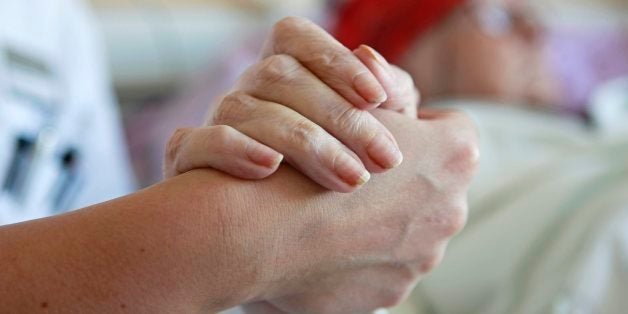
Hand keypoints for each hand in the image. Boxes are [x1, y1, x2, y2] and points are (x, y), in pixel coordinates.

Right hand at [164, 17, 419, 191]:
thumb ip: (389, 99)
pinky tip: (270, 168)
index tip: (376, 98)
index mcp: (286, 74)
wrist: (281, 238)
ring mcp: (215, 121)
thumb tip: (375, 63)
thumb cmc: (340, 175)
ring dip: (300, 141)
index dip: (335, 61)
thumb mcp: (376, 137)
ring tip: (350, 180)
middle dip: (337, 116)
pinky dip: (233, 149)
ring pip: (243, 108)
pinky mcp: (189, 159)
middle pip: (279, 75)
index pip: (296, 40)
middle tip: (382, 160)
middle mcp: (247, 90)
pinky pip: (195, 142)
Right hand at [234, 109, 478, 312]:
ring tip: (335, 212)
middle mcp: (451, 211)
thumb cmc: (308, 155)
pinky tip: (326, 242)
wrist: (260, 230)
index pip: (452, 130)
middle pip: (433, 186)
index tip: (384, 134)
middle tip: (357, 173)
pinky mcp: (390, 290)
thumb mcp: (355, 102)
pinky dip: (362, 254)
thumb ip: (390, 95)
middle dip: (403, 179)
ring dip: (383, 220)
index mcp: (454, 156)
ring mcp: (422, 258)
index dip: (417, 128)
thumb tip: (396, 95)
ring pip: (409, 229)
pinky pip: (384, 264)